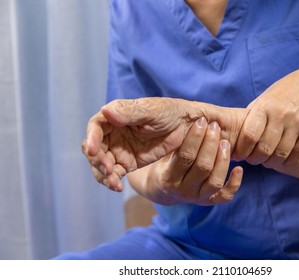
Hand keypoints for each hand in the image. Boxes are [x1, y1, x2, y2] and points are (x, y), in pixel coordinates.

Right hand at [82, 97, 246, 191]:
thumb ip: (130, 112)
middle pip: (94, 148)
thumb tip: (106, 111)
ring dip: (103, 174)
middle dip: (97, 160)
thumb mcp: (152, 111)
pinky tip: (117, 186)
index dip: (91, 138)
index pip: (95, 127)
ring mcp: (118, 149)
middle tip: (108, 170)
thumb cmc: (170, 112)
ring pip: (101, 163)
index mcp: (115, 116)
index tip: (92, 150)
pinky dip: (112, 180)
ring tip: (114, 182)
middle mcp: (113, 132)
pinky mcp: (127, 163)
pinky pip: (114, 173)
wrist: (188, 128)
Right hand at [137, 118, 242, 205]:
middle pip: (202, 167)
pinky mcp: (209, 200)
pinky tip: (239, 168)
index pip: (185, 157)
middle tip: (215, 127)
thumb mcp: (162, 152)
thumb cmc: (164, 162)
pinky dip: (234, 183)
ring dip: (223, 160)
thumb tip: (188, 117)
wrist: (162, 189)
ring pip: (215, 181)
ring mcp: (198, 197)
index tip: (202, 121)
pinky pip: (224, 196)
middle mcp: (184, 190)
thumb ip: (173, 140)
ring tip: (225, 142)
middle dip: (211, 144)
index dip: (195, 137)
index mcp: (169, 177)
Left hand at [233, 68, 298, 166]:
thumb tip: (231, 143)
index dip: (242, 150)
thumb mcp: (261, 101)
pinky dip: (287, 161)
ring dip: (271, 162)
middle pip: (264, 148)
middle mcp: (281, 114)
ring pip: (281, 154)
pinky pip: (297, 154)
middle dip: (255, 159)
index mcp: (264, 106)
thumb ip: (249, 120)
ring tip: (266, 161)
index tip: (239, 155)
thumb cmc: (279, 97)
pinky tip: (281, 159)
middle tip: (253, 160)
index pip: (249, 136)